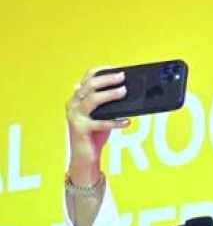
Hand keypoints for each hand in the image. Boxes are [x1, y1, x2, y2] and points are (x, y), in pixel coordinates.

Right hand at [65, 66, 128, 185]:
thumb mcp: (100, 116)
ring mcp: (75, 116)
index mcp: (76, 99)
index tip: (114, 68)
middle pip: (89, 86)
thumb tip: (122, 92)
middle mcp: (73, 105)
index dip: (100, 72)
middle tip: (122, 77)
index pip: (86, 79)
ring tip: (123, 92)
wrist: (83, 157)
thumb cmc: (93, 136)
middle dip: (107, 80)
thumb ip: (106, 105)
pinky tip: (126, 121)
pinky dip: (115, 122)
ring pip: (92, 100)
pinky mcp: (80, 129)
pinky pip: (100, 123)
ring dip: (110, 95)